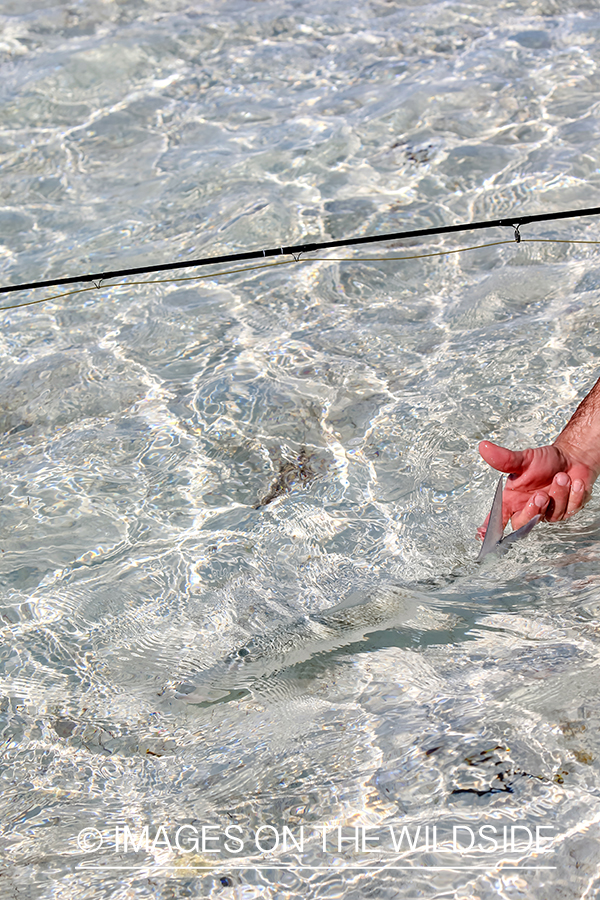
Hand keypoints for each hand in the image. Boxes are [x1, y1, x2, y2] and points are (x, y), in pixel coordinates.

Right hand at [477, 440, 594, 537]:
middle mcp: (528, 508)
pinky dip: (574, 494)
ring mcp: (549, 512)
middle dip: (533, 510)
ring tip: (562, 476)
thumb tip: (484, 447)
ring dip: (558, 494)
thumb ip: (504, 458)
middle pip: (523, 524)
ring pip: (551, 516)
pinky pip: (571, 510)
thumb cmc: (545, 461)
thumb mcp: (524, 459)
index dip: (491, 528)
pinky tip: (575, 483)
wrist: (571, 457)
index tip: (485, 535)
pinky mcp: (567, 511)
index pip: (498, 517)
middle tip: (540, 495)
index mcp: (513, 499)